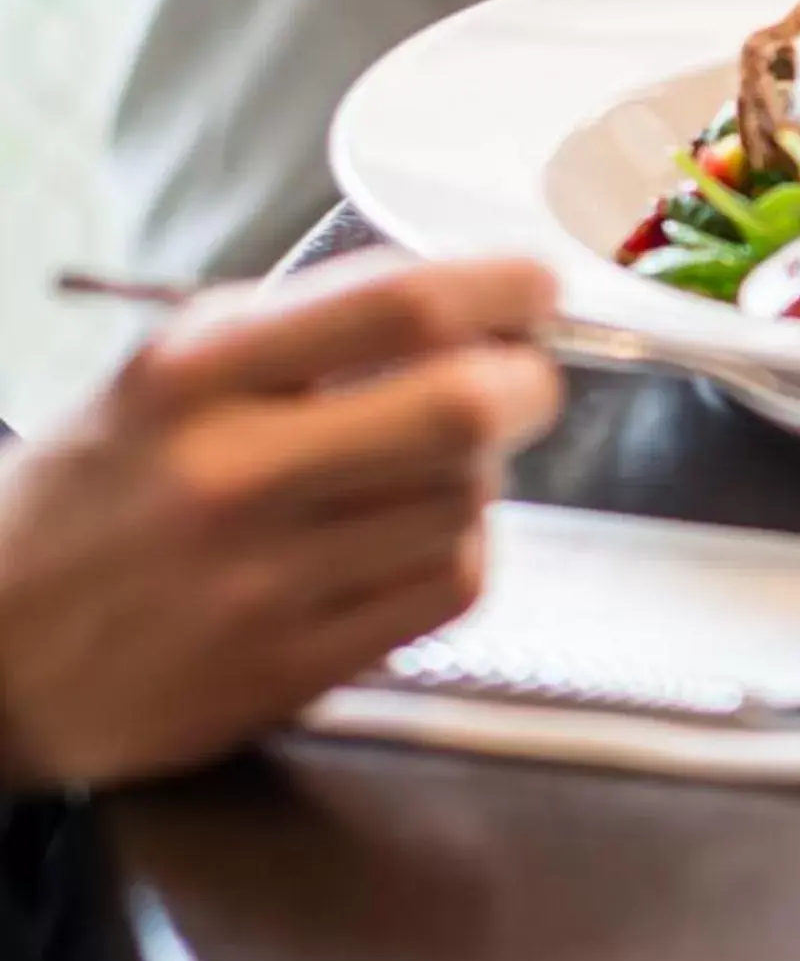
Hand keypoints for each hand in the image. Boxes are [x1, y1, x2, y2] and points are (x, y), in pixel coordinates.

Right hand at [0, 256, 561, 788]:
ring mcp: (258, 582)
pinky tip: (409, 542)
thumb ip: (304, 323)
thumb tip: (469, 296)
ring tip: (430, 472)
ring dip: (478, 476)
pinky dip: (456, 552)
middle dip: (527, 384)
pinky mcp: (284, 671)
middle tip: (523, 382)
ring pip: (466, 500)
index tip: (537, 291)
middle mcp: (228, 475)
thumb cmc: (100, 493)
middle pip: (462, 408)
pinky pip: (445, 586)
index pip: (400, 306)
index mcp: (196, 376)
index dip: (501, 289)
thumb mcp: (166, 373)